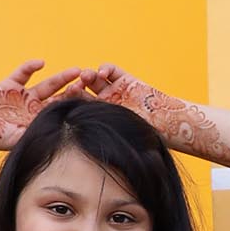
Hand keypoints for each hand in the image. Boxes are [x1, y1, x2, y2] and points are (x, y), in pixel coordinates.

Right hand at [0, 59, 86, 152]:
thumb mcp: (16, 138)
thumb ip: (33, 133)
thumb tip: (55, 134)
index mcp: (38, 123)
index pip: (61, 114)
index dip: (74, 107)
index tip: (88, 101)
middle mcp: (33, 110)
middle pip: (59, 98)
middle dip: (73, 90)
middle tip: (89, 83)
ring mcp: (22, 97)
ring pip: (46, 85)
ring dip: (61, 78)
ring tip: (76, 71)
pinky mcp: (8, 85)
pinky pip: (22, 73)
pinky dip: (30, 67)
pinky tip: (41, 63)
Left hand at [79, 63, 222, 157]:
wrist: (167, 124)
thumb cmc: (143, 139)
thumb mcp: (116, 142)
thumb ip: (97, 145)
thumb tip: (73, 162)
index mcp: (100, 118)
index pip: (79, 109)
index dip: (70, 104)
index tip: (63, 102)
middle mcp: (105, 104)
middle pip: (84, 91)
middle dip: (77, 88)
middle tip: (72, 88)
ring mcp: (115, 91)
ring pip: (95, 79)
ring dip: (88, 75)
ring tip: (85, 76)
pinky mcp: (126, 79)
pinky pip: (112, 70)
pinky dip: (105, 68)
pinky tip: (101, 72)